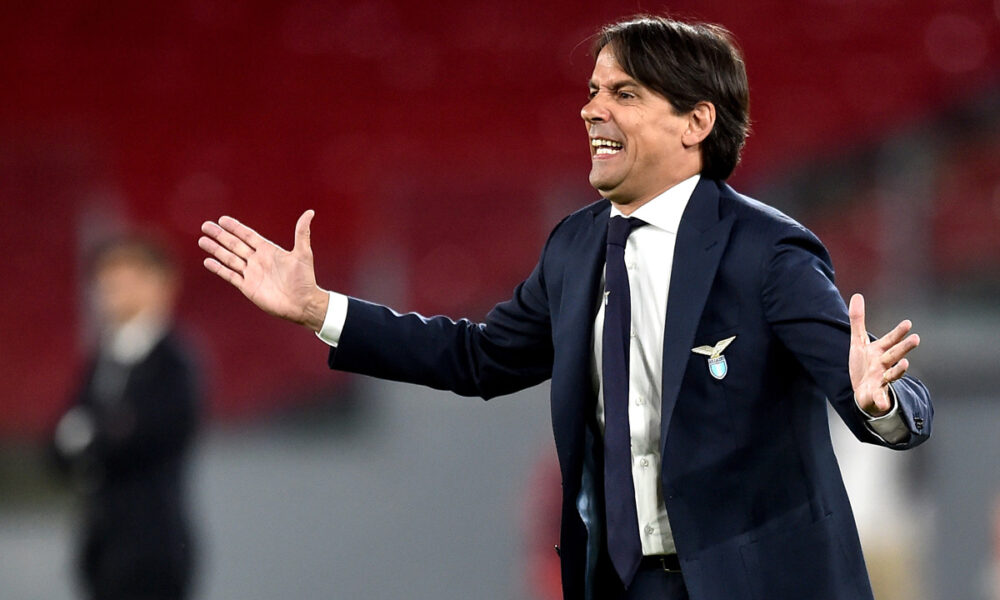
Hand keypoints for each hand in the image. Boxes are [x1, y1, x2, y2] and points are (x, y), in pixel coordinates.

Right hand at [199, 211, 328, 331]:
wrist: (302, 304)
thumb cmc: (305, 279)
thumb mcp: (303, 254)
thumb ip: (302, 233)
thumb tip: (310, 212)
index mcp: (268, 250)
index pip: (248, 235)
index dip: (236, 228)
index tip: (222, 219)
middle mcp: (257, 260)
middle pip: (234, 245)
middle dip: (220, 235)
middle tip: (205, 226)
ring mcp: (251, 274)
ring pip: (229, 258)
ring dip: (216, 250)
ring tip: (202, 241)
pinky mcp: (247, 287)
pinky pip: (230, 276)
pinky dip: (219, 269)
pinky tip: (208, 261)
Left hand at [848, 293, 919, 416]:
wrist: (863, 391)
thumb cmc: (864, 364)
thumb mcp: (858, 342)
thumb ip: (858, 320)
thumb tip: (857, 295)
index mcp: (879, 351)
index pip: (890, 340)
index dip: (898, 332)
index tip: (908, 323)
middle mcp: (883, 365)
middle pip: (894, 355)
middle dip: (904, 347)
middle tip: (916, 338)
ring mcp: (881, 380)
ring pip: (891, 375)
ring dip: (898, 371)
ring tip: (905, 366)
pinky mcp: (875, 395)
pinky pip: (879, 398)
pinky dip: (882, 401)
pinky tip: (883, 404)